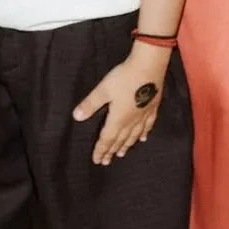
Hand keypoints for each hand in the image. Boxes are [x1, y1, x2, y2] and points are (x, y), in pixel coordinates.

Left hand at [72, 49, 167, 164]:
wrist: (149, 67)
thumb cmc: (124, 78)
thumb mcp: (103, 89)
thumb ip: (90, 104)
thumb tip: (76, 117)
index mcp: (118, 119)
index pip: (107, 139)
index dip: (101, 150)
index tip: (97, 160)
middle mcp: (131, 122)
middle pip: (120, 140)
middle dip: (111, 151)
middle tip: (107, 161)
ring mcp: (143, 116)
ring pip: (133, 136)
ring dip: (126, 146)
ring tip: (121, 154)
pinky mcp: (152, 108)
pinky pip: (147, 126)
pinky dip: (143, 134)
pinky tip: (143, 139)